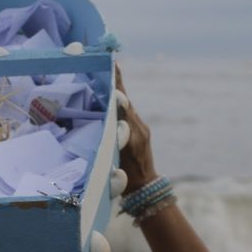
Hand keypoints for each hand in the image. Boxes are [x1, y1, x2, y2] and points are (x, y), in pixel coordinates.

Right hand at [115, 64, 157, 193]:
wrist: (145, 189)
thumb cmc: (130, 177)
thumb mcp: (121, 154)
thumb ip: (119, 129)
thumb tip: (117, 103)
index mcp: (132, 128)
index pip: (122, 100)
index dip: (116, 82)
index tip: (111, 63)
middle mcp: (137, 125)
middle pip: (123, 99)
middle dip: (114, 81)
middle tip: (107, 62)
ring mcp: (138, 129)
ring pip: (124, 106)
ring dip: (115, 91)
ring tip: (106, 74)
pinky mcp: (138, 134)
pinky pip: (125, 115)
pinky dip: (117, 104)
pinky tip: (110, 99)